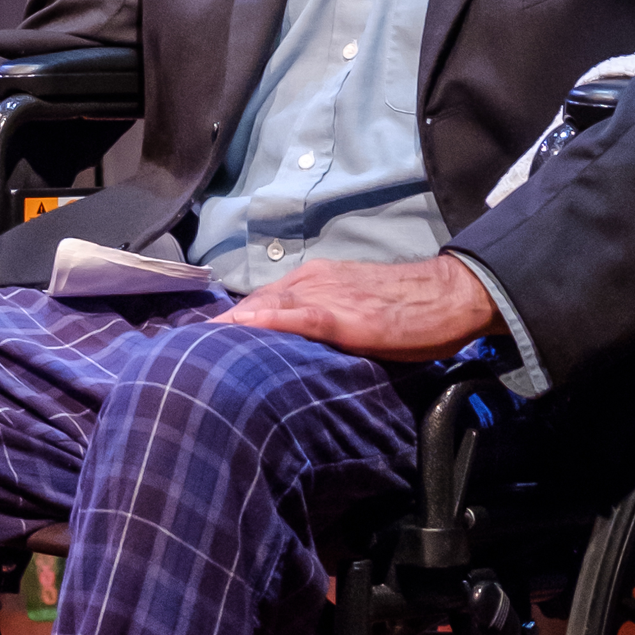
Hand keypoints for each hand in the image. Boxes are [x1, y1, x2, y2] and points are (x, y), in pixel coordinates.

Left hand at [213, 252, 499, 361]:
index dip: (228, 323)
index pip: (260, 301)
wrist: (451, 295)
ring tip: (193, 350)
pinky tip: (237, 333)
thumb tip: (297, 350)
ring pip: (266, 308)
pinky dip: (264, 323)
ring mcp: (326, 295)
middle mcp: (312, 281)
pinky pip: (296, 318)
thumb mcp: (358, 311)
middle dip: (219, 329)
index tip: (197, 343)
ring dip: (229, 328)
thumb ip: (323, 323)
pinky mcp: (343, 316)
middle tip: (183, 353)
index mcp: (315, 281)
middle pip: (253, 304)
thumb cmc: (410, 308)